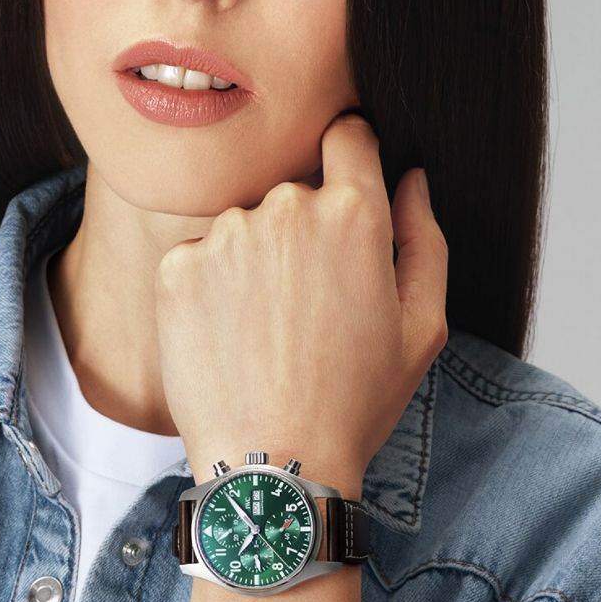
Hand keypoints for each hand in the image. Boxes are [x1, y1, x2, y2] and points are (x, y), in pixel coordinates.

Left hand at [155, 112, 448, 497]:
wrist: (275, 464)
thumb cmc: (354, 405)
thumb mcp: (421, 329)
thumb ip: (423, 239)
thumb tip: (410, 178)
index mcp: (353, 214)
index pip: (348, 137)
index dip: (348, 162)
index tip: (341, 199)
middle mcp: (286, 208)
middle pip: (291, 194)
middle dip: (300, 237)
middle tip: (304, 314)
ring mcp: (225, 236)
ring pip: (241, 229)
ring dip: (251, 266)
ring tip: (263, 339)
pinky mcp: (177, 268)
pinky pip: (197, 260)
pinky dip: (209, 294)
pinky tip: (227, 344)